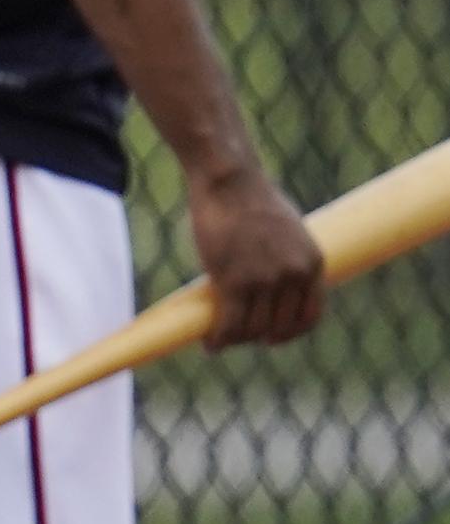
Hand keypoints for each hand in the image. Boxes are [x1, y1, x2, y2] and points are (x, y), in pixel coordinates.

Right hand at [187, 164, 325, 348]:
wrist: (230, 180)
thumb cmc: (252, 200)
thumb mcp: (286, 231)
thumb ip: (286, 258)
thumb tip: (271, 281)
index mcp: (312, 263)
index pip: (310, 317)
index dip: (290, 334)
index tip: (271, 337)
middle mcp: (294, 275)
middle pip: (279, 327)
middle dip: (258, 337)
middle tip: (238, 335)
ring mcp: (265, 279)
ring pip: (253, 329)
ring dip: (236, 339)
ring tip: (219, 338)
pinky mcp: (235, 280)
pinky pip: (230, 324)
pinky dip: (220, 339)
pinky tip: (211, 343)